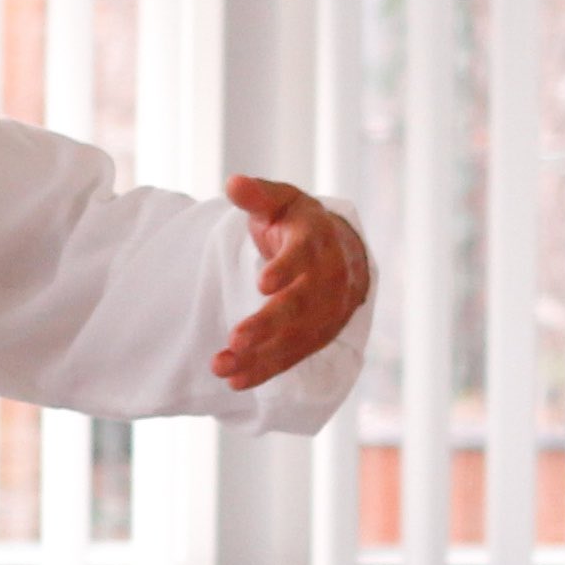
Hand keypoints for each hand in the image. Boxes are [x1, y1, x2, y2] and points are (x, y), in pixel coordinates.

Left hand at [214, 177, 370, 389]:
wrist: (342, 251)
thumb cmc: (299, 223)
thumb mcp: (281, 200)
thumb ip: (257, 195)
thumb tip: (233, 183)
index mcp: (316, 240)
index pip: (304, 255)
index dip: (286, 269)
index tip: (263, 283)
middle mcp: (327, 278)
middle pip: (300, 305)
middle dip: (268, 324)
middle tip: (236, 339)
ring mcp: (327, 311)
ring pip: (294, 337)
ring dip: (259, 356)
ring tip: (222, 366)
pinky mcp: (319, 335)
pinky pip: (292, 356)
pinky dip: (265, 371)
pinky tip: (235, 381)